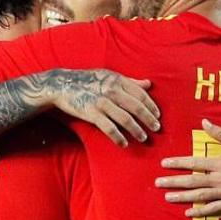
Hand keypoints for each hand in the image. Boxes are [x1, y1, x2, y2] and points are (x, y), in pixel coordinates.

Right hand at [43, 69, 160, 146]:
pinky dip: (118, 137)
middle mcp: (112, 90)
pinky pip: (109, 128)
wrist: (62, 85)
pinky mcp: (92, 113)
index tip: (158, 116)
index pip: (141, 94)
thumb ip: (130, 81)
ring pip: (125, 119)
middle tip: (156, 128)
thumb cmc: (88, 80)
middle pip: (136, 107)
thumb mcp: (109, 76)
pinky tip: (124, 144)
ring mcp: (102, 102)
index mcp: (118, 80)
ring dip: (136, 130)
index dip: (151, 106)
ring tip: (143, 138)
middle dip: (149, 119)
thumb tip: (149, 84)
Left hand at [155, 119, 220, 216]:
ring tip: (167, 197)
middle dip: (174, 182)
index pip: (194, 163)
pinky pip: (213, 209)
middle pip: (192, 180)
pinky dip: (200, 211)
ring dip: (183, 197)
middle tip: (158, 183)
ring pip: (200, 196)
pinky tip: (188, 212)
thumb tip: (204, 121)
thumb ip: (219, 132)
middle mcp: (220, 179)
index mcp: (220, 163)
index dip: (178, 163)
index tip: (164, 164)